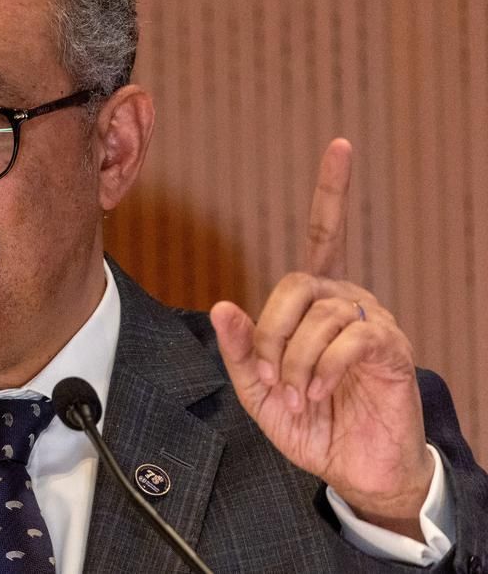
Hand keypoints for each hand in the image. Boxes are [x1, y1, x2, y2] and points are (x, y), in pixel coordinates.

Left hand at [210, 139, 433, 539]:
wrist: (356, 468)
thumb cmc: (311, 424)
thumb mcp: (258, 391)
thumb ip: (239, 351)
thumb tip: (222, 305)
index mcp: (316, 303)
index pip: (326, 235)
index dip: (332, 192)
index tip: (342, 145)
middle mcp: (348, 301)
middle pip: (296, 283)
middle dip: (271, 333)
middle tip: (271, 376)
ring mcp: (374, 322)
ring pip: (320, 315)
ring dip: (295, 362)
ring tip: (300, 395)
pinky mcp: (391, 349)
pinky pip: (350, 338)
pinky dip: (323, 369)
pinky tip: (320, 392)